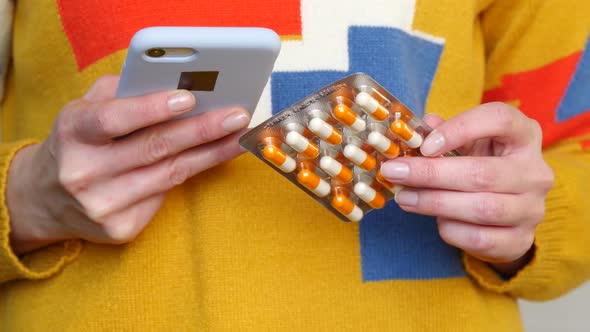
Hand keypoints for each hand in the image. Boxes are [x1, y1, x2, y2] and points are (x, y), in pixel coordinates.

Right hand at [7, 75, 250, 253]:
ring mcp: (102, 205)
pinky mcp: (120, 228)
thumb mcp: (86, 109)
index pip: (113, 119)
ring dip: (211, 153)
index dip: (151, 108)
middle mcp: (83, 172)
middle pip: (154, 148)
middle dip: (202, 129)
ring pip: (170, 174)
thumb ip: (124, 93)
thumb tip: (178, 83)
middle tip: (237, 116)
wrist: (45, 198)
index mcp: (73, 133)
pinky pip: (166, 194)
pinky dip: (192, 173)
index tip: (189, 98)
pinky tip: (213, 157)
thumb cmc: (78, 142)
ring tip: (238, 137)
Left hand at [380, 102, 554, 275]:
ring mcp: (532, 209)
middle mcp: (535, 172)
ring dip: (434, 202)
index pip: (500, 120)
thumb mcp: (466, 144)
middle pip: (482, 173)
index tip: (425, 146)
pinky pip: (480, 238)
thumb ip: (441, 134)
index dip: (460, 129)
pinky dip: (451, 229)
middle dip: (430, 174)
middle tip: (394, 173)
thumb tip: (416, 130)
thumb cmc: (480, 166)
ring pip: (481, 208)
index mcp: (524, 136)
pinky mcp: (521, 240)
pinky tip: (436, 220)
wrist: (507, 212)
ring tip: (404, 197)